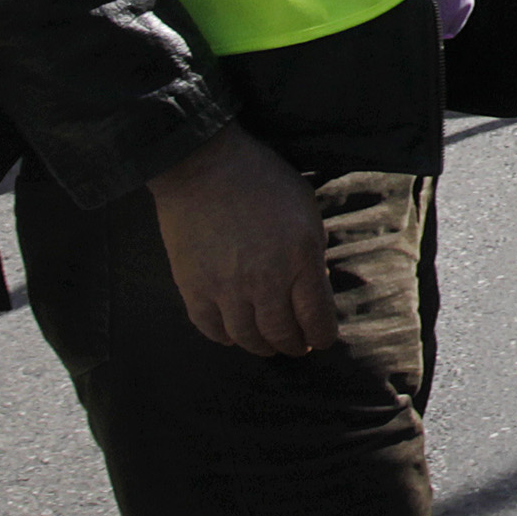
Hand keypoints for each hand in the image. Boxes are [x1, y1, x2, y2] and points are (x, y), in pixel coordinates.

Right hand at [147, 127, 335, 355]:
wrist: (205, 168)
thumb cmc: (264, 181)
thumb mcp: (306, 212)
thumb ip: (310, 253)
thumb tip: (312, 286)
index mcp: (301, 259)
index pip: (316, 316)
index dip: (321, 335)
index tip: (322, 340)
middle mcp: (266, 280)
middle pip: (282, 332)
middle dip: (293, 345)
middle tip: (297, 347)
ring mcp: (226, 288)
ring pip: (247, 337)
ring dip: (261, 346)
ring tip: (268, 345)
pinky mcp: (194, 288)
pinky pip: (211, 328)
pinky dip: (225, 337)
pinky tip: (234, 334)